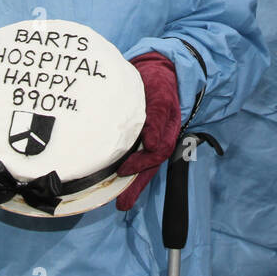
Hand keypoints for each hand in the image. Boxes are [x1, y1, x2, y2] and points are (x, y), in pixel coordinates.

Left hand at [116, 52, 182, 209]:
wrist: (156, 70)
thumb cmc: (160, 82)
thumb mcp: (161, 96)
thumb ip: (158, 118)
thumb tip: (154, 144)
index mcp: (166, 131)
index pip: (156, 153)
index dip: (141, 164)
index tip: (124, 171)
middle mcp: (158, 139)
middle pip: (149, 167)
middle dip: (137, 187)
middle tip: (122, 205)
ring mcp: (148, 138)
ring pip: (141, 165)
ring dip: (131, 183)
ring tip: (119, 203)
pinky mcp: (135, 135)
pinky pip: (132, 154)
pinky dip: (125, 168)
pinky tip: (111, 176)